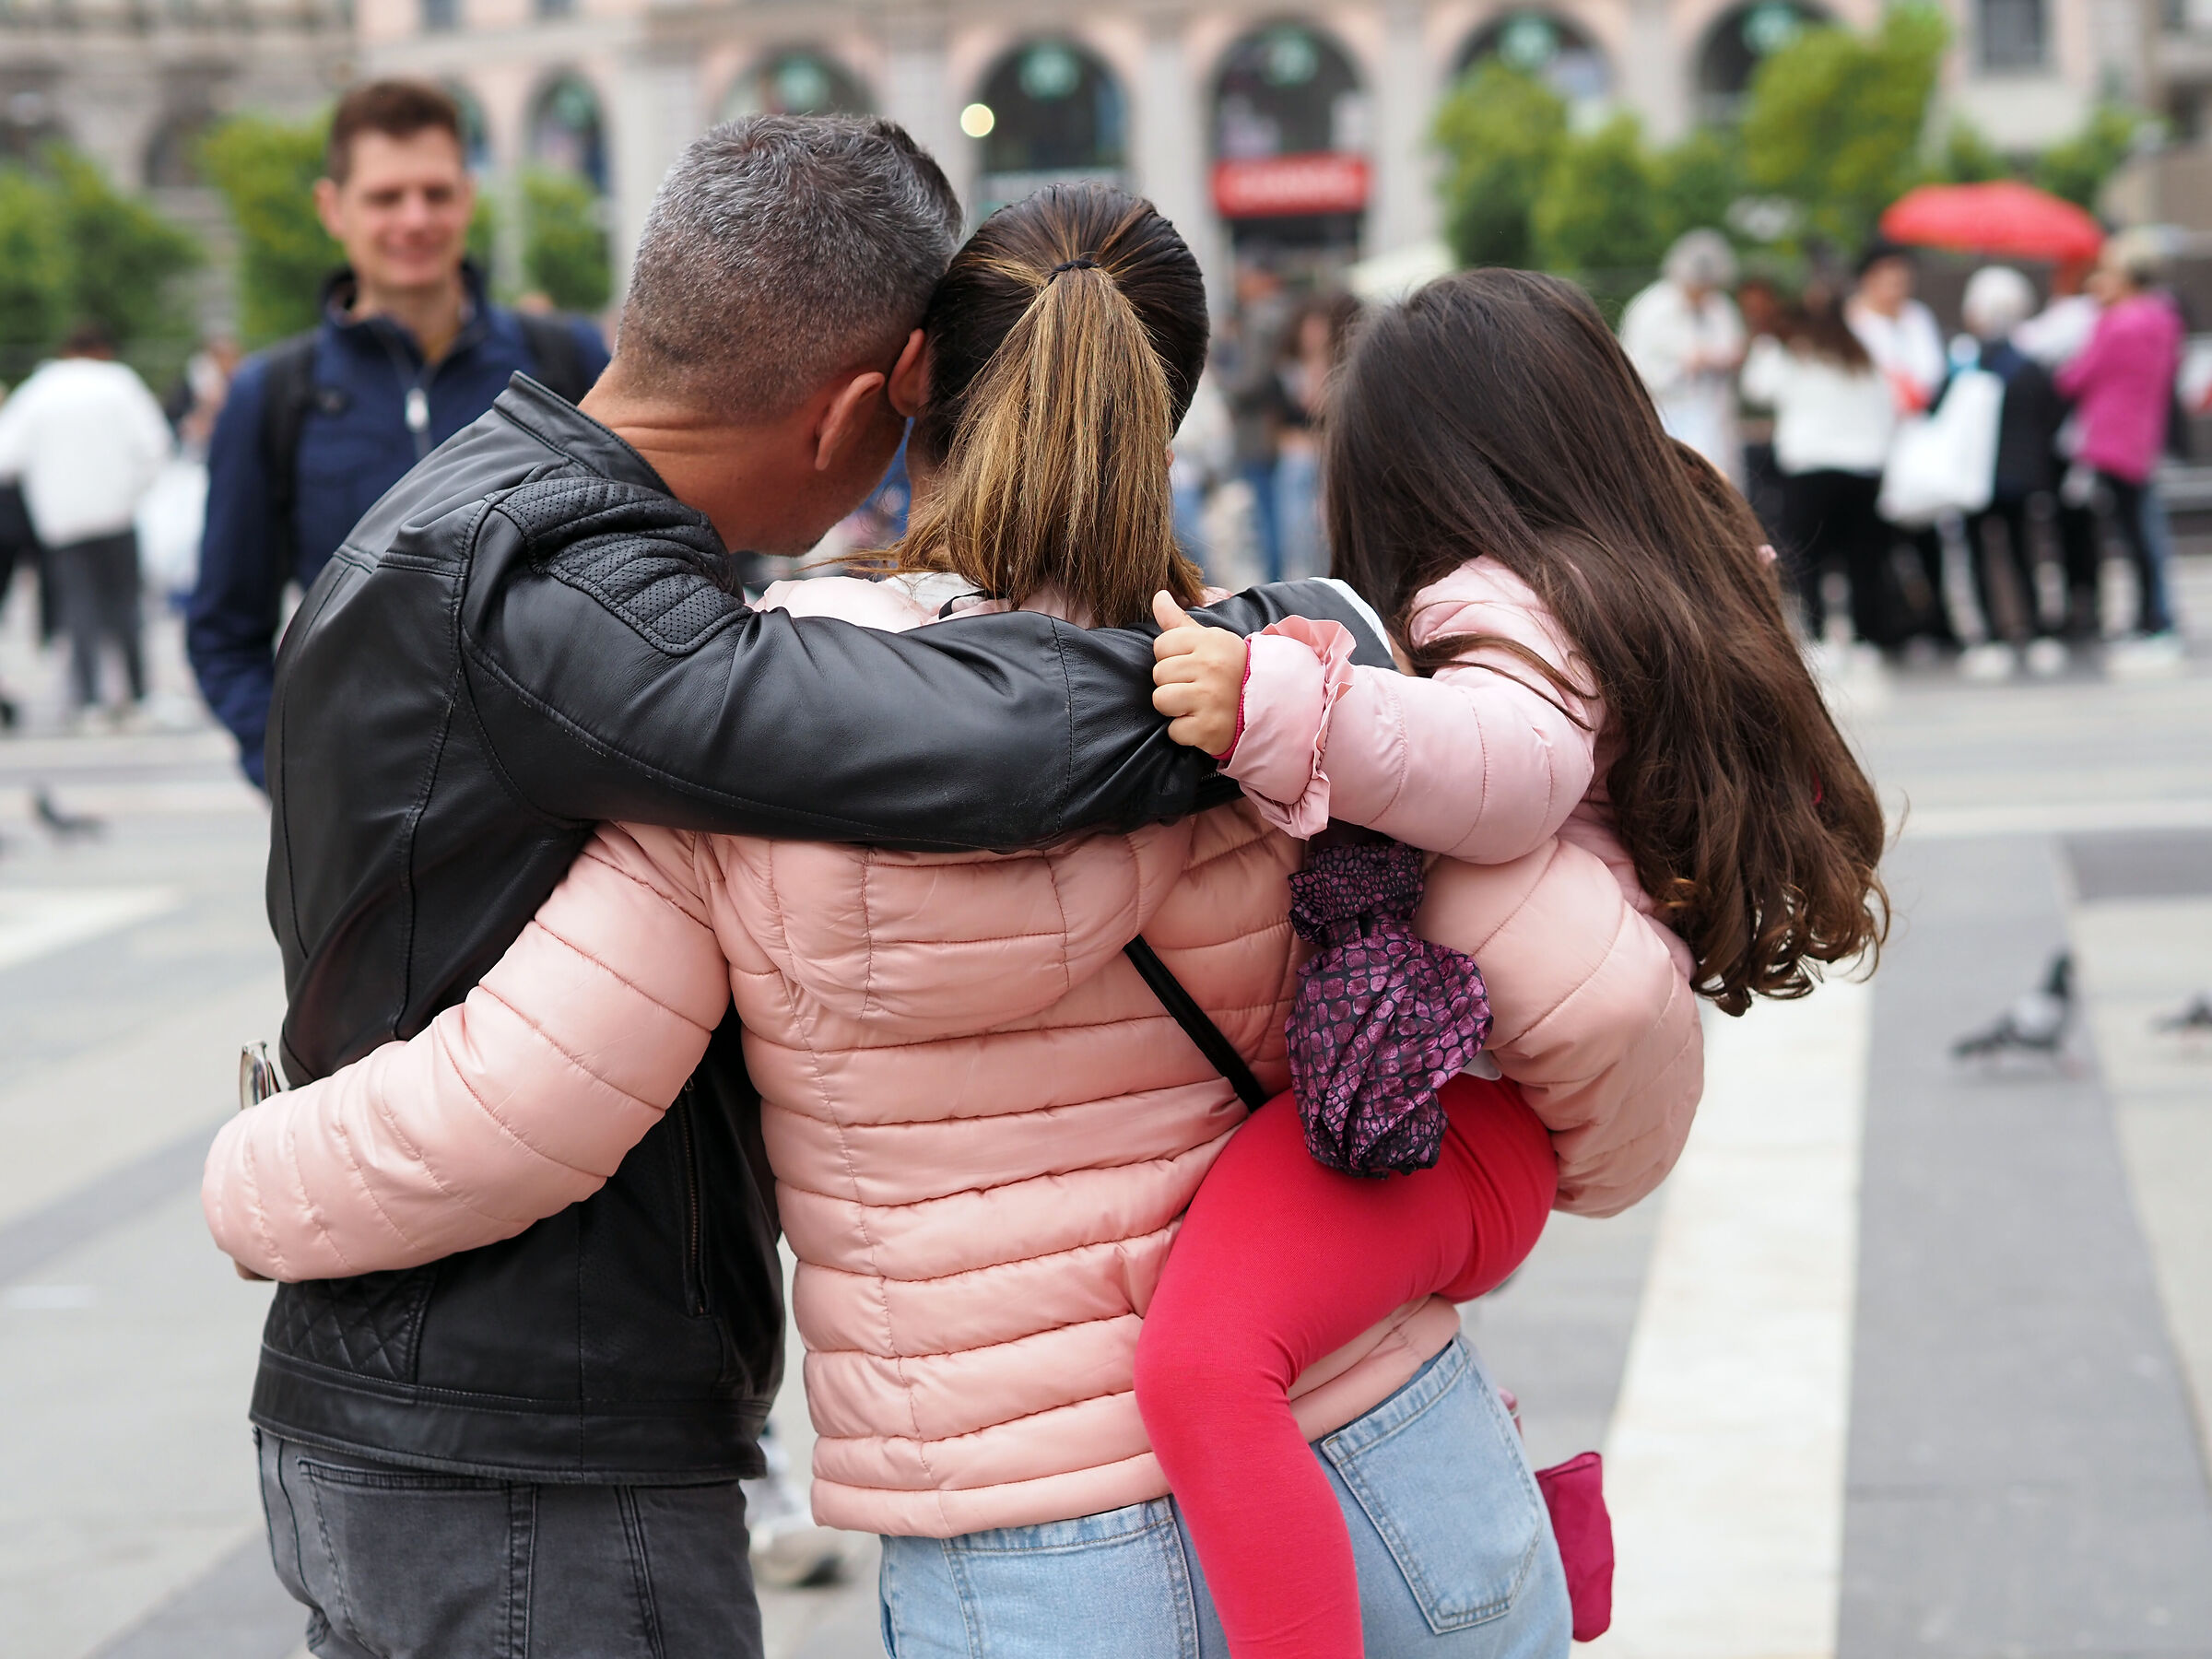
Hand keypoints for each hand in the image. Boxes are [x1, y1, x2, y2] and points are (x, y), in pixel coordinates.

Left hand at [1151, 591, 1246, 756]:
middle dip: (1172, 683)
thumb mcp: (1211, 640)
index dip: (1171, 657)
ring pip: (1161, 700)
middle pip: (1159, 674)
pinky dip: (1185, 732)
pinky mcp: (1209, 728)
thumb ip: (1179, 620)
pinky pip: (1174, 730)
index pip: (1161, 645)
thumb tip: (1158, 596)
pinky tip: (1203, 723)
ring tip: (1196, 705)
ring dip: (1175, 708)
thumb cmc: (1232, 669)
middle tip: (1197, 687)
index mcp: (1209, 642)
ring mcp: (1210, 698)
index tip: (1192, 665)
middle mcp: (1210, 667)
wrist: (1270, 706)